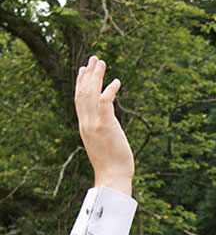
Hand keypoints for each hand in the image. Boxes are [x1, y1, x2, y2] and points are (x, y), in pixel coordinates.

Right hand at [74, 56, 133, 195]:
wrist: (112, 176)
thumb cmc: (111, 164)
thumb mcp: (103, 143)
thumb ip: (103, 130)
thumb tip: (110, 126)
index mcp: (85, 126)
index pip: (79, 100)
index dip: (81, 83)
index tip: (83, 70)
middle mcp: (86, 122)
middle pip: (83, 92)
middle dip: (88, 74)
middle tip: (93, 58)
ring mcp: (95, 123)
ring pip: (91, 93)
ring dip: (97, 76)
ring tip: (101, 62)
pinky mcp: (106, 125)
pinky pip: (106, 102)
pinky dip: (110, 89)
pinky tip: (116, 81)